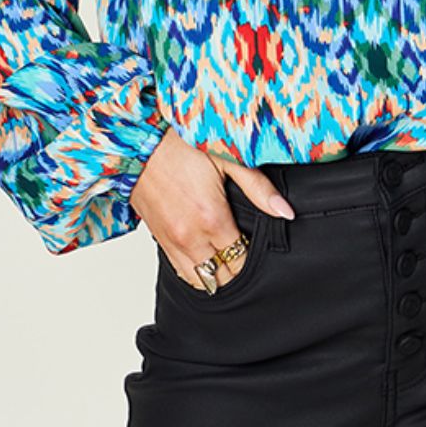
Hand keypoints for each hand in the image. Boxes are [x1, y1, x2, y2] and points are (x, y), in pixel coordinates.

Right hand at [131, 126, 294, 290]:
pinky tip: (206, 257)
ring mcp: (172, 243)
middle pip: (222, 278)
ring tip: (227, 258)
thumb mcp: (227, 159)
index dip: (254, 258)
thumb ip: (259, 189)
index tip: (258, 246)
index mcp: (212, 220)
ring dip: (216, 275)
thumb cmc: (181, 146)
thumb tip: (285, 212)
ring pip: (200, 282)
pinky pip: (180, 272)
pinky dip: (196, 271)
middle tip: (246, 251)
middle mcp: (190, 238)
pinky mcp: (159, 240)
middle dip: (237, 271)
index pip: (241, 262)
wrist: (140, 143)